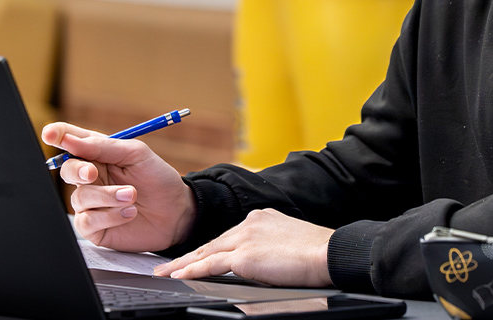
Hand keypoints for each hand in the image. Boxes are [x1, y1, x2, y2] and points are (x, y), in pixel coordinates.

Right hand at [42, 121, 196, 252]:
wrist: (175, 212)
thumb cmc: (157, 178)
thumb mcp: (136, 154)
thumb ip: (104, 147)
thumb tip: (72, 140)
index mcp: (100, 154)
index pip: (73, 141)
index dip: (59, 135)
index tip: (50, 133)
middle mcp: (91, 178)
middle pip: (67, 169)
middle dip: (77, 170)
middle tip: (93, 173)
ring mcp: (91, 203)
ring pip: (80, 197)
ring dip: (107, 197)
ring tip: (132, 196)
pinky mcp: (94, 227)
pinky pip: (87, 221)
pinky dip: (109, 215)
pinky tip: (129, 213)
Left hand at [153, 208, 334, 286]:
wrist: (327, 252)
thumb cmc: (315, 252)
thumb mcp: (288, 241)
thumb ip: (268, 247)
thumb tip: (260, 262)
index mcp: (262, 217)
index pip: (229, 235)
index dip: (209, 247)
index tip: (194, 255)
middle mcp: (252, 221)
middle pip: (213, 241)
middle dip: (189, 255)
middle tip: (168, 265)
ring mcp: (247, 236)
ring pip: (207, 251)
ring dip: (184, 264)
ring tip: (165, 273)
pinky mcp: (245, 255)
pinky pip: (211, 264)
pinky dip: (192, 270)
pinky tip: (179, 276)